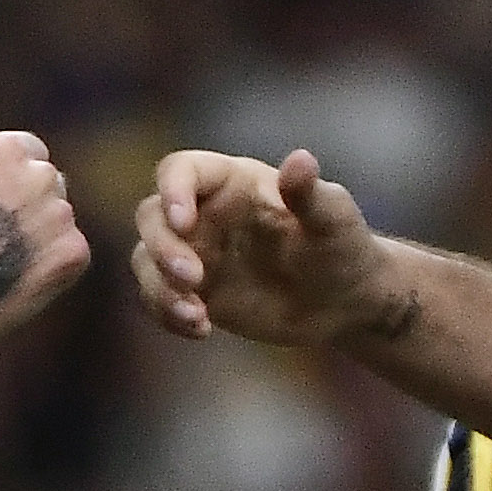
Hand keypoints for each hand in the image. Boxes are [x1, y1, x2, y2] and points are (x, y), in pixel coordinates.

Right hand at [0, 130, 91, 356]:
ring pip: (58, 217)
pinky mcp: (72, 249)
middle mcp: (38, 174)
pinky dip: (52, 266)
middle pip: (47, 181)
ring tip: (4, 261)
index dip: (15, 175)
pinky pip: (69, 252)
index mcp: (4, 148)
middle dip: (30, 203)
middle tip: (1, 236)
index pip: (28, 150)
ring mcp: (59, 212)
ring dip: (40, 235)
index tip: (2, 197)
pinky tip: (21, 279)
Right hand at [132, 147, 392, 345]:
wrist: (345, 300)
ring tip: (197, 317)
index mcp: (233, 182)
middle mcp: (205, 213)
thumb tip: (300, 160)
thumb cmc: (343, 247)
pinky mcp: (195, 292)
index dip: (172, 190)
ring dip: (159, 288)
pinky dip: (168, 315)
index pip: (182, 170)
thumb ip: (311, 194)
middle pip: (152, 216)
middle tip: (193, 279)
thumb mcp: (334, 220)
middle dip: (162, 247)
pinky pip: (159, 299)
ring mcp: (196, 253)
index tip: (183, 222)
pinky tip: (201, 330)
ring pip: (146, 260)